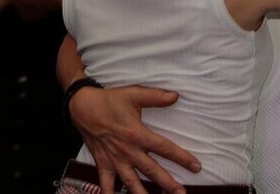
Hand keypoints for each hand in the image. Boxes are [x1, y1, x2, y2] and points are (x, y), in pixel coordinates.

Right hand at [69, 85, 201, 193]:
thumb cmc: (110, 100)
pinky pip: (106, 184)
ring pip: (132, 183)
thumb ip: (156, 96)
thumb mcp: (134, 94)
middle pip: (152, 171)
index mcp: (138, 135)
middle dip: (168, 184)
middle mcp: (128, 151)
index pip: (165, 148)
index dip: (182, 158)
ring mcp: (115, 160)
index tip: (196, 167)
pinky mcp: (103, 164)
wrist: (83, 106)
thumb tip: (176, 96)